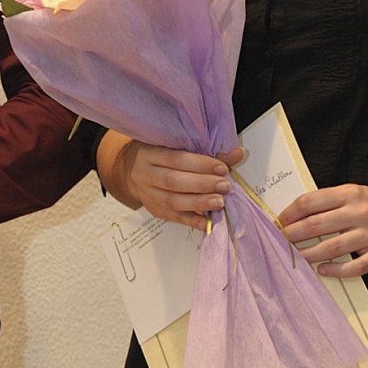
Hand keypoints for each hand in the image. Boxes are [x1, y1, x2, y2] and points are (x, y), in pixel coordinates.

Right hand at [103, 134, 245, 230]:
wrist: (130, 169)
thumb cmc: (159, 153)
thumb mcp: (175, 145)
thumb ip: (205, 150)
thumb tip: (237, 153)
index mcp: (150, 154)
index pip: (176, 159)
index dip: (200, 164)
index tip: (222, 168)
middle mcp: (145, 174)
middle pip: (173, 182)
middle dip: (202, 185)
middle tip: (224, 186)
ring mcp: (148, 194)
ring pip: (172, 202)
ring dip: (198, 203)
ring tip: (219, 202)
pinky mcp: (154, 210)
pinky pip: (174, 218)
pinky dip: (193, 221)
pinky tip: (208, 222)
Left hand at [277, 185, 367, 277]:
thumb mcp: (356, 193)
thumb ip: (329, 202)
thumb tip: (295, 215)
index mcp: (351, 194)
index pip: (311, 202)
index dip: (290, 213)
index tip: (278, 222)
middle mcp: (361, 212)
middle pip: (316, 225)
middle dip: (292, 235)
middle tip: (279, 242)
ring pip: (331, 248)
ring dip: (309, 255)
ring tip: (296, 258)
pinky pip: (353, 267)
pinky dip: (334, 270)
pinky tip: (322, 270)